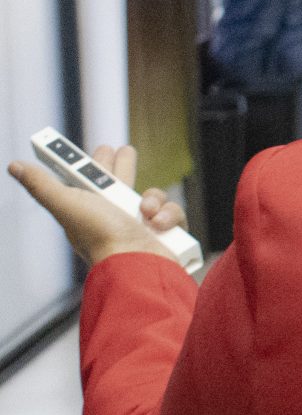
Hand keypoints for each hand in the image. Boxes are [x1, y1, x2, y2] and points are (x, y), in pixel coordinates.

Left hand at [7, 144, 187, 268]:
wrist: (136, 266)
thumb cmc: (101, 238)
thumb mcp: (67, 205)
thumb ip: (42, 185)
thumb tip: (15, 166)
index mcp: (91, 208)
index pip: (94, 180)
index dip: (97, 163)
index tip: (103, 148)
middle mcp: (115, 216)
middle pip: (121, 183)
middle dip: (124, 165)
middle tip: (125, 150)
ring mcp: (140, 225)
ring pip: (152, 197)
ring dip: (153, 198)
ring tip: (145, 210)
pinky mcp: (165, 233)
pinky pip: (173, 213)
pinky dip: (168, 216)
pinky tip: (157, 224)